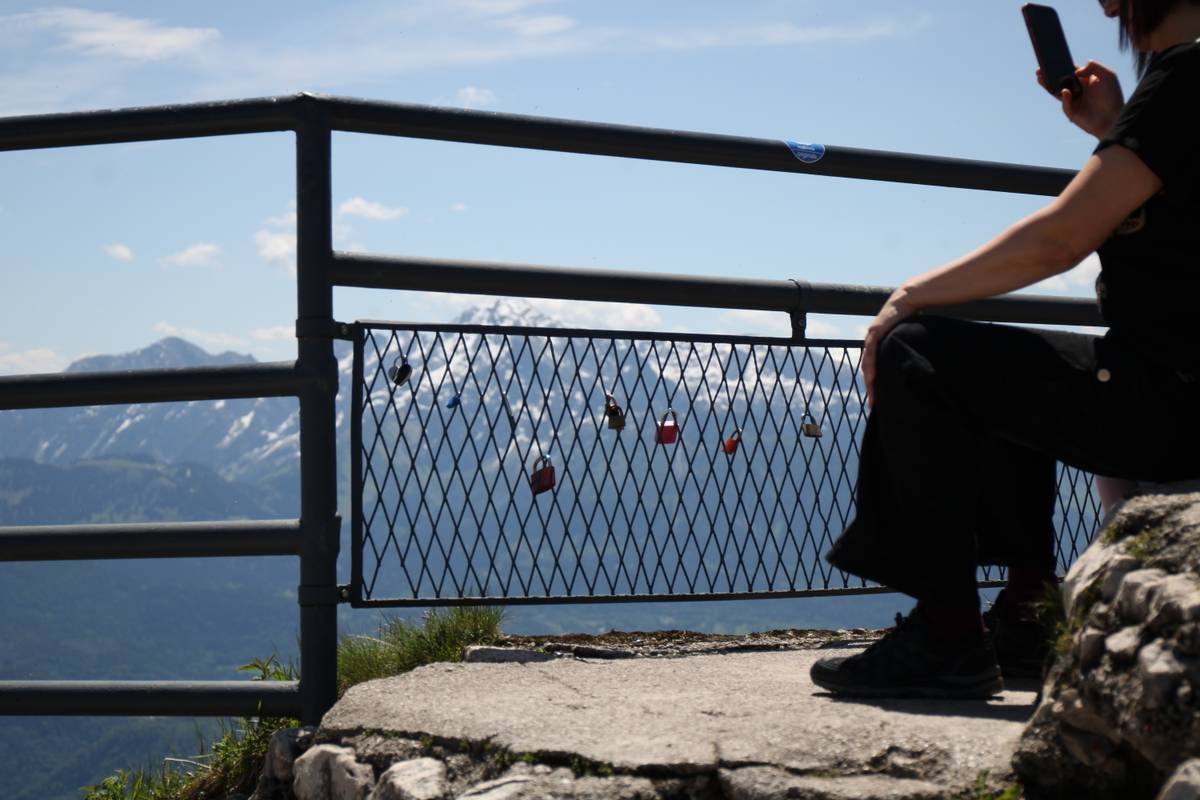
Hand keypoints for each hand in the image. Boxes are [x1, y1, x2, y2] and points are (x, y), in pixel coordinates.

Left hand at [862, 290, 915, 408]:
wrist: (907, 300)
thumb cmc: (911, 319)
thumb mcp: (907, 339)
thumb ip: (907, 351)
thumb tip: (920, 365)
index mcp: (880, 347)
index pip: (875, 369)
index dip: (876, 384)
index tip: (879, 400)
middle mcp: (873, 344)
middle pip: (869, 370)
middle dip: (871, 387)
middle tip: (873, 404)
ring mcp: (872, 338)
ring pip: (867, 364)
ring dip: (869, 380)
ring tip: (872, 393)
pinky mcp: (875, 332)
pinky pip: (870, 352)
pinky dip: (870, 364)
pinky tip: (871, 376)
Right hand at [1037, 61, 1123, 138]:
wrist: (1113, 118)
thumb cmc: (1112, 97)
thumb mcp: (1108, 75)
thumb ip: (1094, 67)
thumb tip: (1077, 70)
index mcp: (1087, 80)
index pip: (1071, 72)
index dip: (1062, 66)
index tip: (1052, 61)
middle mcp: (1079, 91)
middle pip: (1061, 81)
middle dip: (1050, 76)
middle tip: (1040, 70)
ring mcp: (1074, 102)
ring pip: (1057, 92)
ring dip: (1048, 85)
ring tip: (1040, 78)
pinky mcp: (1071, 113)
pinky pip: (1065, 104)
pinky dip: (1064, 98)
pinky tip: (1065, 92)